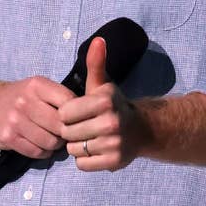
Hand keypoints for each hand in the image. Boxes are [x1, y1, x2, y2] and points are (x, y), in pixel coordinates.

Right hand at [0, 77, 75, 158]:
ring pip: (50, 142)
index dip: (77, 114)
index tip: (77, 118)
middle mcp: (25, 101)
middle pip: (60, 125)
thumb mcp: (39, 87)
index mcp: (37, 85)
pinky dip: (44, 152)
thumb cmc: (22, 97)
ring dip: (56, 144)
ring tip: (53, 138)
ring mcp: (15, 120)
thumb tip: (86, 113)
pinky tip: (41, 145)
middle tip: (65, 132)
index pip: (69, 102)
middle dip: (67, 132)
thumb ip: (60, 96)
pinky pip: (37, 152)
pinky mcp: (8, 138)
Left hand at [59, 37, 146, 171]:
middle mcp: (111, 122)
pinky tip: (96, 149)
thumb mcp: (102, 83)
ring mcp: (114, 144)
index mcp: (104, 101)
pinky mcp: (114, 162)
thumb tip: (98, 40)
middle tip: (84, 126)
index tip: (78, 112)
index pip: (64, 113)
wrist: (140, 129)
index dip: (67, 114)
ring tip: (90, 137)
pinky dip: (86, 159)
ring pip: (74, 150)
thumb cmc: (112, 104)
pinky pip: (82, 165)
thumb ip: (95, 63)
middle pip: (67, 133)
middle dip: (71, 131)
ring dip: (78, 145)